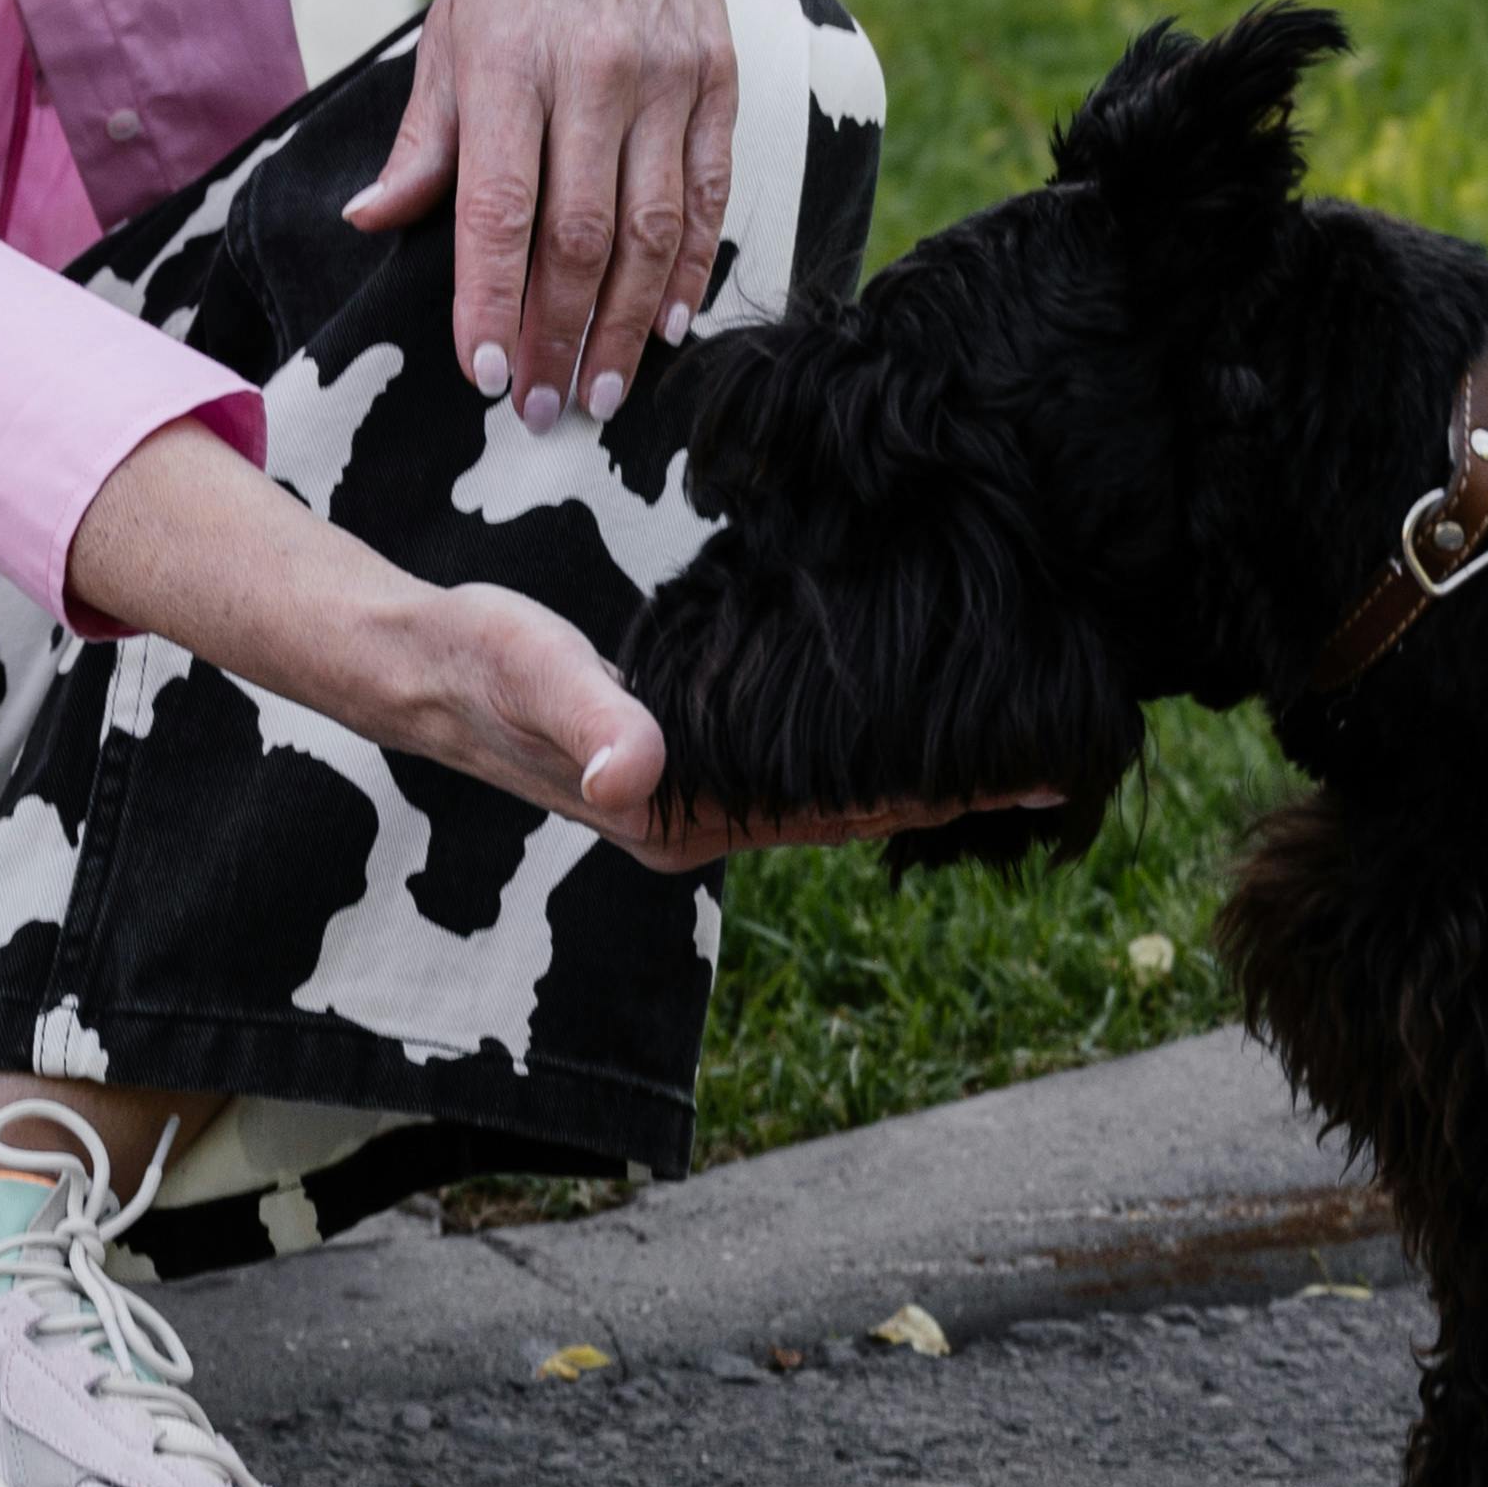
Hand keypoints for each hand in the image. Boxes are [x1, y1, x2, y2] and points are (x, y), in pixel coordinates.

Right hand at [60, 423, 1043, 870]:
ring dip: (913, 777)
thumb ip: (587, 719)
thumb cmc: (474, 661)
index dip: (941, 797)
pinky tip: (901, 728)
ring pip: (829, 797)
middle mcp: (691, 825)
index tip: (1043, 777)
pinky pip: (797, 771)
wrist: (414, 665)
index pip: (837, 814)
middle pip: (851, 814)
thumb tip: (639, 773)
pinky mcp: (682, 766)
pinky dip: (860, 754)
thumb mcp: (531, 670)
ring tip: (1010, 749)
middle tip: (1073, 762)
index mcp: (673, 820)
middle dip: (954, 794)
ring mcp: (689, 802)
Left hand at [343, 0, 743, 428]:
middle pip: (579, 232)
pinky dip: (692, 267)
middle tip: (544, 412)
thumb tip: (371, 223)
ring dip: (627, 323)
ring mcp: (666, 74)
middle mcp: (593, 69)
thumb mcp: (449, 28)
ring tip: (603, 392)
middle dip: (559, 333)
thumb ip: (423, 137)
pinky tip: (671, 324)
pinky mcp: (720, 76)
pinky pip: (711, 192)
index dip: (491, 298)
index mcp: (507, 61)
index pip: (496, 205)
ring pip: (652, 227)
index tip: (485, 374)